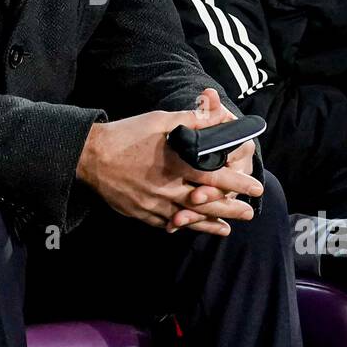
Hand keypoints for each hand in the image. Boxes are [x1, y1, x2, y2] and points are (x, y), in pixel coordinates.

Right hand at [76, 87, 263, 235]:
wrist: (90, 156)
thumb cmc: (126, 134)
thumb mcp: (159, 120)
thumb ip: (190, 121)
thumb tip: (216, 117)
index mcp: (175, 164)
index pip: (214, 177)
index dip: (237, 184)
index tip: (255, 187)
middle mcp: (168, 188)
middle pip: (206, 203)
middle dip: (230, 209)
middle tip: (249, 213)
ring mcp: (154, 204)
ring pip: (188, 218)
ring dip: (210, 224)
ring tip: (228, 228)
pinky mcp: (141, 213)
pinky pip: (166, 223)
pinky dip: (183, 227)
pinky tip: (191, 228)